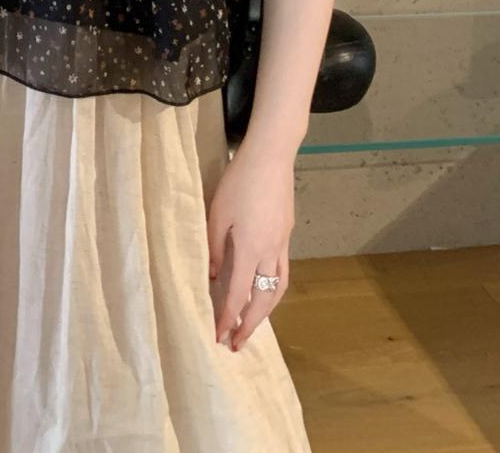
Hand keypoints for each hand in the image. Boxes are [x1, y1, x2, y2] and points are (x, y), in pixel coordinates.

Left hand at [207, 137, 295, 350]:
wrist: (271, 156)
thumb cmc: (239, 181)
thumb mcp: (218, 213)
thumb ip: (215, 248)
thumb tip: (212, 278)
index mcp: (250, 248)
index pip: (238, 294)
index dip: (228, 318)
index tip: (218, 337)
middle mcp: (270, 251)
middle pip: (263, 300)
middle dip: (250, 325)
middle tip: (237, 343)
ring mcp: (283, 243)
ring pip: (278, 288)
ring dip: (266, 311)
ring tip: (252, 324)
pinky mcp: (287, 233)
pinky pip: (282, 270)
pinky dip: (274, 289)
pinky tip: (264, 289)